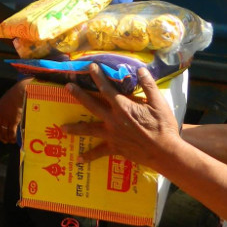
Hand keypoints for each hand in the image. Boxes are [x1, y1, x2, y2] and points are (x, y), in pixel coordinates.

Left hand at [0, 79, 29, 143]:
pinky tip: (14, 140)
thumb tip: (9, 112)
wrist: (19, 94)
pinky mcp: (13, 121)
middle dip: (1, 136)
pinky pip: (11, 132)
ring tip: (9, 141)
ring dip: (7, 138)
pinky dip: (12, 137)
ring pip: (5, 132)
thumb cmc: (14, 95)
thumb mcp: (5, 100)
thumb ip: (4, 107)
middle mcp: (0, 115)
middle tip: (3, 140)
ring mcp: (6, 118)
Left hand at [65, 65, 179, 165]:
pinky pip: (99, 152)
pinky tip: (79, 159)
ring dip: (76, 128)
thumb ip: (148, 85)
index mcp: (123, 107)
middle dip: (79, 95)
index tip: (90, 67)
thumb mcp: (158, 102)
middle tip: (67, 87)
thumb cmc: (163, 126)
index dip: (98, 76)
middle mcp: (113, 120)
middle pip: (91, 105)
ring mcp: (112, 135)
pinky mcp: (114, 148)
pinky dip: (89, 156)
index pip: (106, 88)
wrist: (164, 151)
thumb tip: (140, 70)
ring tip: (62, 128)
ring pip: (89, 130)